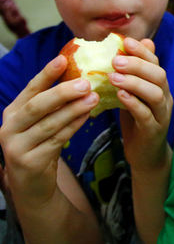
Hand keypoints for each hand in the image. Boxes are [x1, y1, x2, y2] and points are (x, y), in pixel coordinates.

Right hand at [0, 55, 97, 208]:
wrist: (31, 184)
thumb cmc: (40, 145)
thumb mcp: (41, 122)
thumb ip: (53, 103)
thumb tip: (81, 75)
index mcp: (12, 112)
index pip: (30, 89)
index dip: (46, 74)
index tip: (62, 59)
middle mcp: (9, 127)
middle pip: (36, 106)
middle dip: (62, 92)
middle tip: (86, 82)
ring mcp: (17, 146)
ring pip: (49, 124)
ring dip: (73, 109)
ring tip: (93, 97)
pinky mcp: (29, 162)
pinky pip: (56, 140)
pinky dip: (73, 126)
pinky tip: (88, 115)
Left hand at [108, 37, 172, 173]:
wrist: (145, 155)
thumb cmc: (137, 121)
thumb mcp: (134, 94)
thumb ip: (132, 74)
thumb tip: (131, 47)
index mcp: (160, 86)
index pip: (155, 63)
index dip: (142, 51)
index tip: (125, 41)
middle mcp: (165, 97)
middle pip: (159, 75)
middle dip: (137, 65)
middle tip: (115, 60)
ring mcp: (161, 114)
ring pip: (155, 93)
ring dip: (134, 83)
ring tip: (113, 77)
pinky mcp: (153, 130)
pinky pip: (146, 114)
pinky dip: (134, 103)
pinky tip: (119, 96)